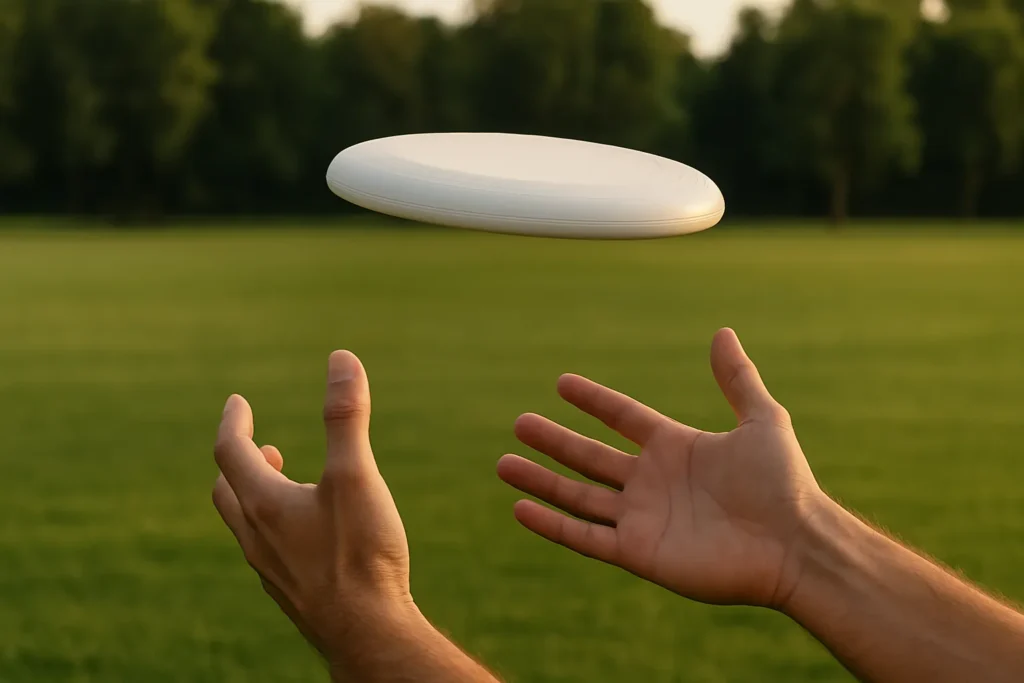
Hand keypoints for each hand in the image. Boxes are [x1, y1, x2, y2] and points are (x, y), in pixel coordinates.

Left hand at [211, 351, 416, 670]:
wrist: (368, 635)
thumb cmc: (360, 555)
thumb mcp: (356, 475)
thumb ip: (346, 418)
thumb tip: (340, 360)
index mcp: (265, 505)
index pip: (230, 452)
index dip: (234, 421)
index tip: (238, 402)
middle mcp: (258, 539)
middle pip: (229, 492)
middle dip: (240, 461)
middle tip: (260, 444)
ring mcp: (273, 570)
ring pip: (249, 525)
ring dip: (259, 495)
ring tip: (287, 482)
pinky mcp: (293, 593)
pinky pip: (270, 552)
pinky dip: (278, 527)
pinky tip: (312, 535)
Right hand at [497, 328, 823, 608]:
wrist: (794, 544)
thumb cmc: (784, 483)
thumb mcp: (762, 420)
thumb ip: (738, 379)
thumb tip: (722, 332)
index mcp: (675, 448)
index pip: (623, 418)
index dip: (594, 401)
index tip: (562, 384)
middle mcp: (652, 482)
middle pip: (590, 457)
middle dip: (554, 441)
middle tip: (520, 422)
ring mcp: (642, 518)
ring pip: (578, 496)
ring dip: (540, 481)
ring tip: (504, 464)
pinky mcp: (638, 553)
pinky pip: (585, 537)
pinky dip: (552, 524)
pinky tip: (521, 509)